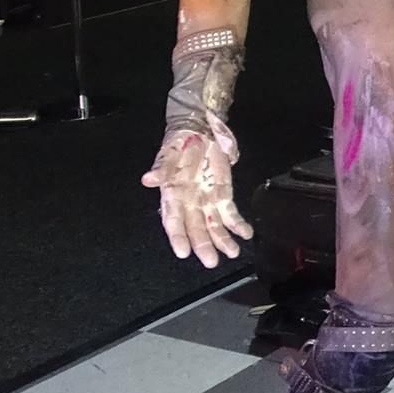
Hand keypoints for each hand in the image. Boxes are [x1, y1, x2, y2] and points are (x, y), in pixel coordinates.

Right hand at [141, 127, 252, 266]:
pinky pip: (230, 214)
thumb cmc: (179, 144)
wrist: (198, 131)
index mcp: (172, 195)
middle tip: (211, 261)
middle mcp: (189, 204)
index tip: (183, 252)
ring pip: (214, 226)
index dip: (178, 237)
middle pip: (195, 229)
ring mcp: (207, 202)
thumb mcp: (169, 153)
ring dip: (223, 240)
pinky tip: (245, 234)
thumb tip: (148, 179)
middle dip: (203, 245)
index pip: (173, 221)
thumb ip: (161, 168)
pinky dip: (238, 224)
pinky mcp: (222, 196)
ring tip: (233, 252)